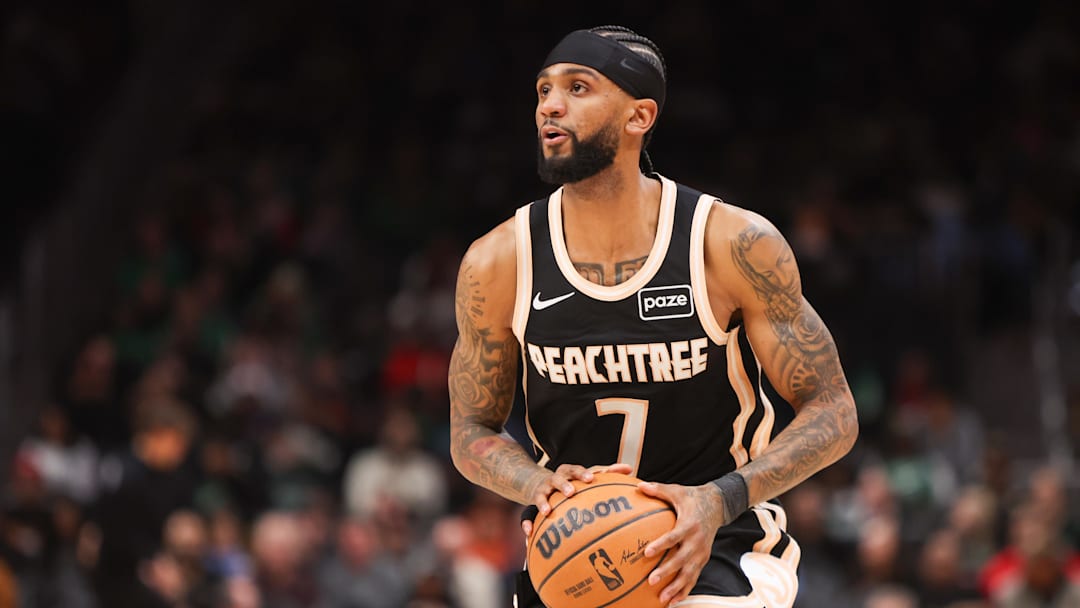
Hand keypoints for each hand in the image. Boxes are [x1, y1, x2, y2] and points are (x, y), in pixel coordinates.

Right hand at [521, 463, 633, 536]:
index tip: (591, 479)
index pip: (577, 470)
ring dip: (544, 502)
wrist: (539, 482)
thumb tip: (630, 469)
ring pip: (542, 494)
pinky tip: (530, 531)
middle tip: (571, 492)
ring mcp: (543, 490)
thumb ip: (606, 473)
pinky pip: (528, 513)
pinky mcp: (534, 502)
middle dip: (564, 485)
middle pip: (559, 479)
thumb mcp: (585, 476)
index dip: (583, 473)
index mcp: (569, 472)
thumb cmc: (571, 482)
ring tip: (547, 511)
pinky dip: (527, 522)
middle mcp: (555, 479)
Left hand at [638, 481, 725, 605]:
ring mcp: (702, 552)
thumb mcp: (677, 491)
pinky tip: (673, 602)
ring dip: (676, 587)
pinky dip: (685, 591)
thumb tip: (639, 485)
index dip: (661, 545)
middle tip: (651, 580)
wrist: (717, 505)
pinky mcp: (703, 559)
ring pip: (689, 573)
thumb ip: (658, 489)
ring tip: (663, 598)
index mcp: (689, 524)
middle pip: (682, 559)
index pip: (674, 537)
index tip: (647, 552)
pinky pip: (694, 578)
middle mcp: (697, 541)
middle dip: (667, 571)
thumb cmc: (692, 498)